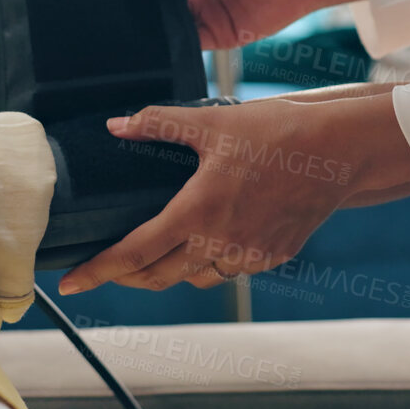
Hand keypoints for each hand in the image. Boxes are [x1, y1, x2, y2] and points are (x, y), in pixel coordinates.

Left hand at [58, 84, 409, 293]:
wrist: (339, 153)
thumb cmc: (277, 132)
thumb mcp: (213, 122)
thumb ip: (159, 124)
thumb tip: (117, 124)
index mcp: (197, 212)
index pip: (133, 254)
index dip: (97, 272)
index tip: (70, 285)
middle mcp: (219, 243)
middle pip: (156, 277)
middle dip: (125, 277)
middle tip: (105, 270)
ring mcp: (248, 255)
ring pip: (192, 279)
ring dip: (167, 272)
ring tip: (153, 256)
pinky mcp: (271, 257)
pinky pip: (227, 271)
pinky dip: (207, 264)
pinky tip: (204, 244)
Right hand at [121, 0, 365, 50]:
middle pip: (150, 0)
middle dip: (133, 8)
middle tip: (104, 15)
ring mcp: (200, 11)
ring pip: (165, 25)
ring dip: (150, 30)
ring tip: (123, 34)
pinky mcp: (215, 36)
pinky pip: (187, 46)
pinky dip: (172, 49)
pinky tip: (154, 51)